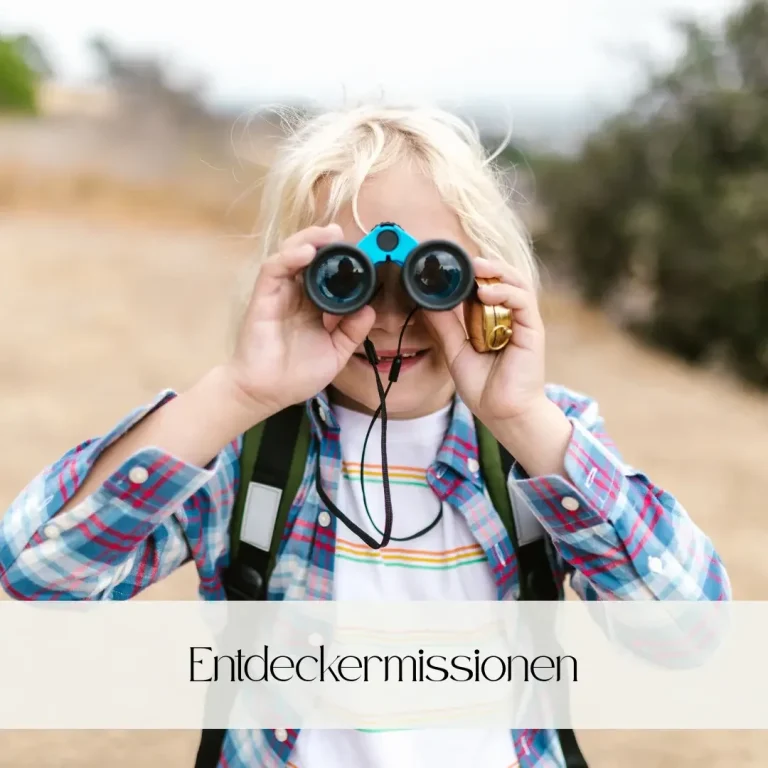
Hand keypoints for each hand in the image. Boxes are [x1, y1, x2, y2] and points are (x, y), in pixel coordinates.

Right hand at [224, 224, 375, 417]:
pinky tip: (306, 253)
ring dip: (308, 239)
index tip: (360, 252)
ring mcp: (278, 293)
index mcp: (313, 306)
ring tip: (328, 235)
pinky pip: (274, 269)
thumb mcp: (335, 353)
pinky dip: (289, 256)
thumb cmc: (296, 375)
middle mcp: (296, 294)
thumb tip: (370, 310)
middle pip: (308, 256)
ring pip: (290, 254)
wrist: (267, 393)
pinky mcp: (263, 297)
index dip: (341, 259)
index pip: (327, 273)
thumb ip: (352, 332)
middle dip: (324, 240)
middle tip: (342, 234)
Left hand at [422, 255, 547, 424]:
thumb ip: (445, 327)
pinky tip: (485, 293)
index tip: (449, 267)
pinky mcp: (533, 330)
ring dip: (497, 272)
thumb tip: (427, 303)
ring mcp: (523, 322)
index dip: (471, 274)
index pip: (485, 286)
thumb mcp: (455, 352)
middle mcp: (510, 317)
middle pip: (504, 278)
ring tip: (476, 269)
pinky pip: (522, 302)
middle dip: (485, 266)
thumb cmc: (484, 387)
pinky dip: (505, 292)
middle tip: (463, 260)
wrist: (502, 413)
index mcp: (493, 320)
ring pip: (517, 283)